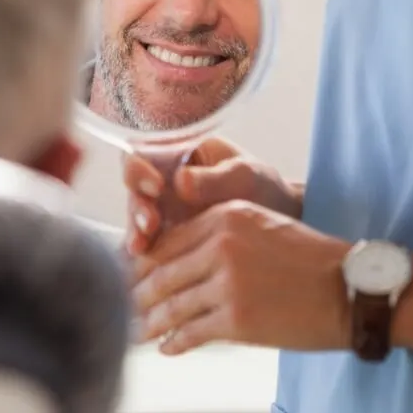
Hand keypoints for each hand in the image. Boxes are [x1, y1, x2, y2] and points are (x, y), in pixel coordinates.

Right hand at [123, 136, 301, 253]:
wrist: (278, 224)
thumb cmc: (263, 188)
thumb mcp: (245, 177)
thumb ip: (214, 179)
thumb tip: (181, 181)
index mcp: (180, 151)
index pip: (145, 151)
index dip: (141, 167)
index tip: (156, 185)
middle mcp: (164, 177)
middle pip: (134, 186)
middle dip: (137, 204)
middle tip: (150, 223)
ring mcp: (163, 207)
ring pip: (136, 215)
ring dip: (136, 229)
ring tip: (143, 246)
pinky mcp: (166, 235)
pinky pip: (146, 240)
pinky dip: (144, 250)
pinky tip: (145, 261)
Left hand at [132, 199, 348, 354]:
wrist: (351, 289)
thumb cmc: (311, 260)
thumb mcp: (262, 226)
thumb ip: (220, 235)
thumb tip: (180, 259)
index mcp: (226, 215)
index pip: (169, 240)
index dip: (142, 261)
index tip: (127, 274)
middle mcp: (221, 245)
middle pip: (161, 272)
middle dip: (136, 293)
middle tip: (121, 305)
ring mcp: (227, 283)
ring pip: (171, 304)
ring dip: (149, 322)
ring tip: (135, 331)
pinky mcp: (236, 319)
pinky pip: (191, 332)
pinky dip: (174, 342)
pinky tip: (166, 347)